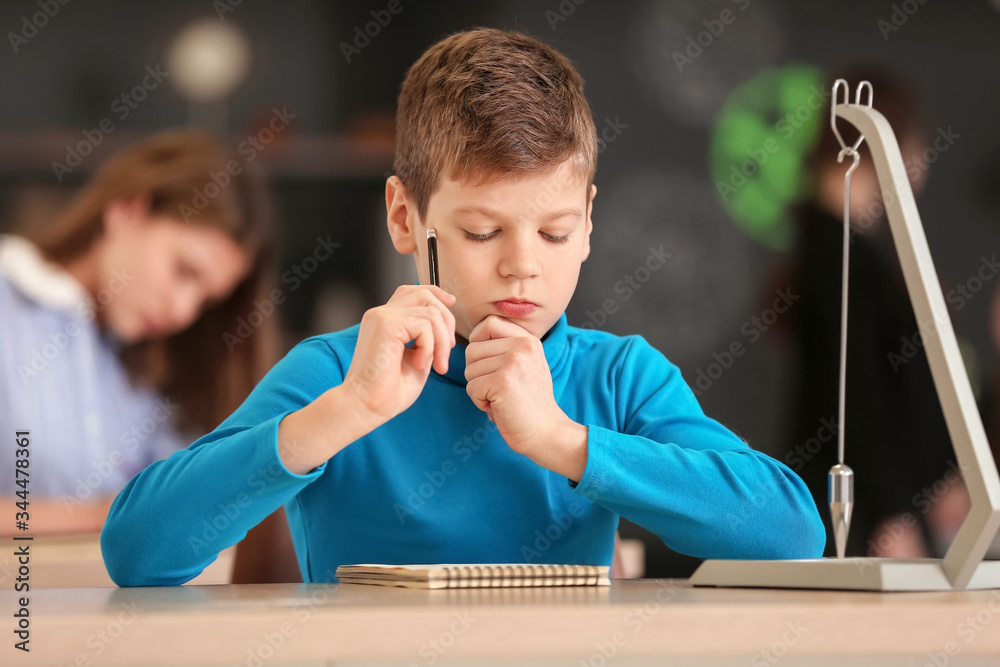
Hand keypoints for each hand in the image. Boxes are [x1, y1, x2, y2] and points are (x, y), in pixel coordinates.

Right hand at [342, 285, 455, 428]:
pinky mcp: (386, 324)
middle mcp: (381, 314)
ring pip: (431, 313)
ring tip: (436, 365)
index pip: (413, 292)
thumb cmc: (388, 390)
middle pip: (425, 294)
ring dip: (441, 342)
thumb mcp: (416, 358)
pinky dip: (430, 347)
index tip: (451, 303)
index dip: (436, 293)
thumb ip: (427, 338)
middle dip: (446, 320)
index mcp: (385, 320)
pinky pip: (424, 326)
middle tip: (447, 350)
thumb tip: (446, 323)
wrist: (366, 405)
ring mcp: (382, 316)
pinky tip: (418, 364)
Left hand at [464, 315, 570, 458]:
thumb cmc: (529, 402)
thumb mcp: (525, 365)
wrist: (545, 431)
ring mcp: (514, 362)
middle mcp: (523, 346)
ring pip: (469, 370)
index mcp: (528, 340)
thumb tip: (474, 337)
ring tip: (500, 399)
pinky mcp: (503, 381)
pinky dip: (479, 402)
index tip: (485, 362)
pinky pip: (471, 387)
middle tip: (495, 388)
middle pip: (472, 349)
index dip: (478, 341)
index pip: (488, 323)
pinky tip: (498, 408)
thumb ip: (506, 347)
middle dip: (476, 372)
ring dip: (478, 389)